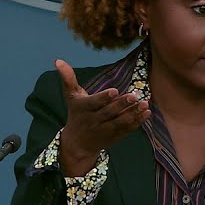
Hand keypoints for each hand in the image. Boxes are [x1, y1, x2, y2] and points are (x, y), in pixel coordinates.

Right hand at [55, 59, 149, 175]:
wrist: (78, 144)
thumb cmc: (76, 114)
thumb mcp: (71, 96)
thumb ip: (68, 79)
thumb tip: (58, 60)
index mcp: (83, 109)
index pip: (94, 103)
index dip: (104, 98)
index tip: (115, 91)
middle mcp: (94, 121)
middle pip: (109, 112)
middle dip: (122, 104)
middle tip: (135, 95)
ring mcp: (105, 130)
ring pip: (120, 122)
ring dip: (133, 113)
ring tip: (144, 103)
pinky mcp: (115, 136)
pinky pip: (127, 130)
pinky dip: (137, 122)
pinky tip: (147, 112)